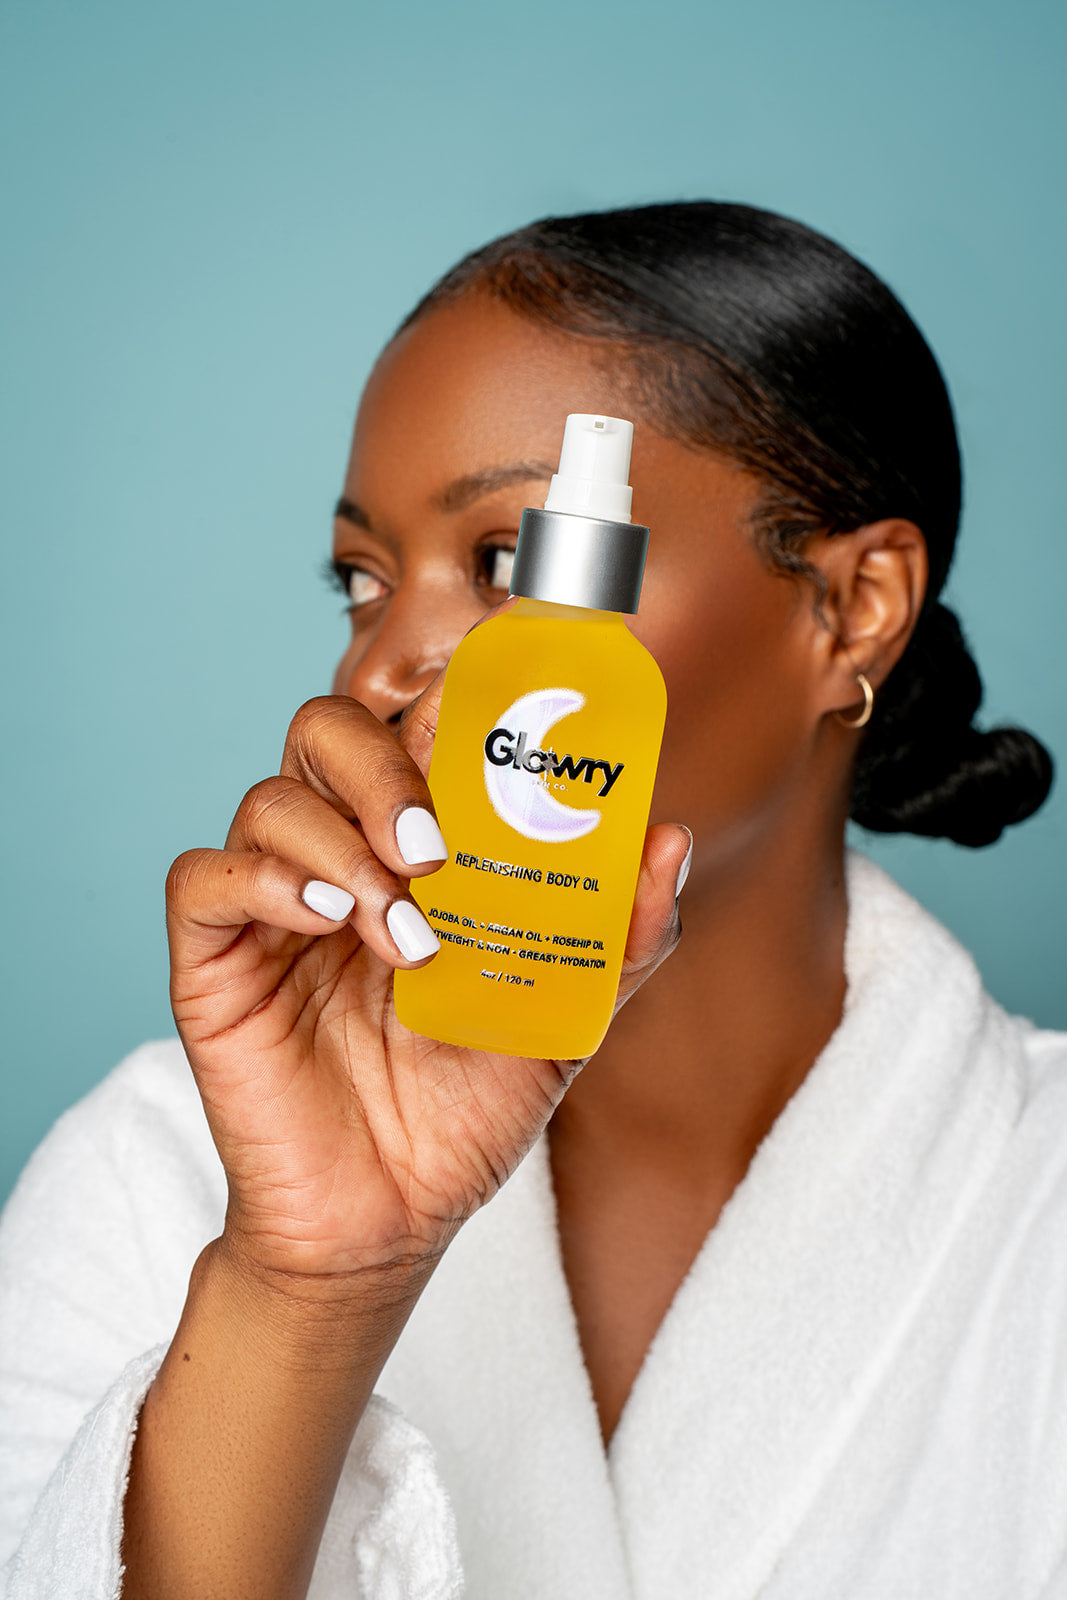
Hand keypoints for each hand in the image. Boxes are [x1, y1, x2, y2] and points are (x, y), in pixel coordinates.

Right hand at [166, 678, 687, 1289]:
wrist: (392, 1221)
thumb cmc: (465, 1111)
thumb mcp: (566, 1019)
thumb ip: (619, 935)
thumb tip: (668, 839)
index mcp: (418, 854)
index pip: (418, 732)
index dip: (451, 696)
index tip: (507, 698)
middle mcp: (342, 859)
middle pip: (330, 732)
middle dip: (387, 769)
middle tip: (440, 851)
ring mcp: (274, 907)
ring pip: (272, 795)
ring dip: (345, 843)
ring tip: (404, 934)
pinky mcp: (215, 961)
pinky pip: (206, 877)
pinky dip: (268, 880)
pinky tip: (326, 923)